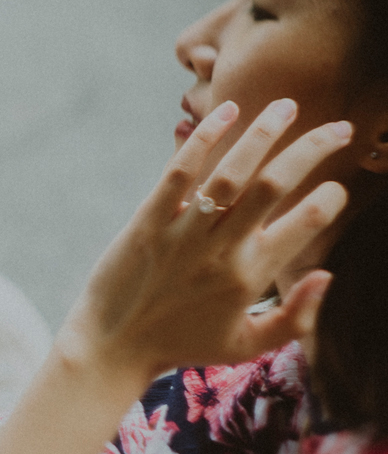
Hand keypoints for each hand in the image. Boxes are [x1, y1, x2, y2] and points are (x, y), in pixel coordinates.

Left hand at [60, 99, 350, 380]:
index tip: (334, 190)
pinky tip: (229, 110)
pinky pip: (180, 172)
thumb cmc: (182, 345)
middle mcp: (220, 251)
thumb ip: (294, 319)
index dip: (330, 200)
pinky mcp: (148, 221)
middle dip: (314, 150)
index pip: (305, 225)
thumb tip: (327, 275)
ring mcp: (183, 234)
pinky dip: (204, 138)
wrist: (113, 348)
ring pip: (231, 171)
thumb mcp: (245, 346)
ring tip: (288, 106)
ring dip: (263, 132)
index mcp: (250, 278)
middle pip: (274, 185)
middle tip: (340, 129)